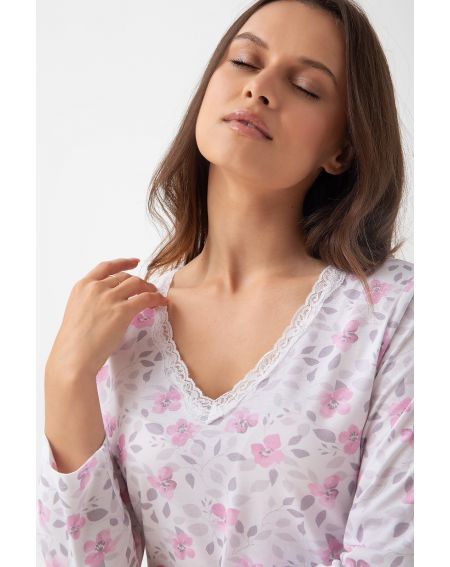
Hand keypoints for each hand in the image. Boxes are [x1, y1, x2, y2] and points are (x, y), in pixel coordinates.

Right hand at [45, 258, 167, 379]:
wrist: (73, 357)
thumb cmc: (74, 342)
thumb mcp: (77, 312)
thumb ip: (91, 301)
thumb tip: (110, 302)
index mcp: (82, 286)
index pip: (106, 267)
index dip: (123, 262)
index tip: (135, 261)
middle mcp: (96, 288)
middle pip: (125, 277)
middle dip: (139, 282)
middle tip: (148, 289)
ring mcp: (109, 298)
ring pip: (137, 284)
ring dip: (149, 288)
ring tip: (155, 295)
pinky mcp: (122, 311)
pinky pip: (146, 298)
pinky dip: (156, 298)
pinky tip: (161, 302)